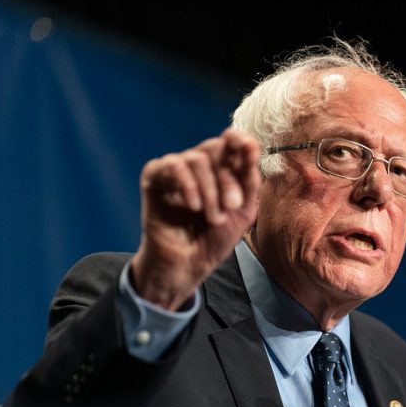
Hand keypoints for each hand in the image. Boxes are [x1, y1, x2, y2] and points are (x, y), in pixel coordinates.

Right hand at [131, 128, 260, 309]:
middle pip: (216, 149)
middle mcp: (198, 165)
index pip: (230, 141)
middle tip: (233, 206)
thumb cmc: (215, 239)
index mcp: (221, 168)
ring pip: (196, 158)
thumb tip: (251, 149)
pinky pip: (172, 165)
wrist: (188, 265)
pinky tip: (193, 206)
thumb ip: (249, 181)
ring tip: (212, 218)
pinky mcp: (154, 178)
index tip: (251, 150)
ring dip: (210, 190)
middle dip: (228, 179)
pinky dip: (187, 184)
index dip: (241, 140)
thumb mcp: (243, 212)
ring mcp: (176, 170)